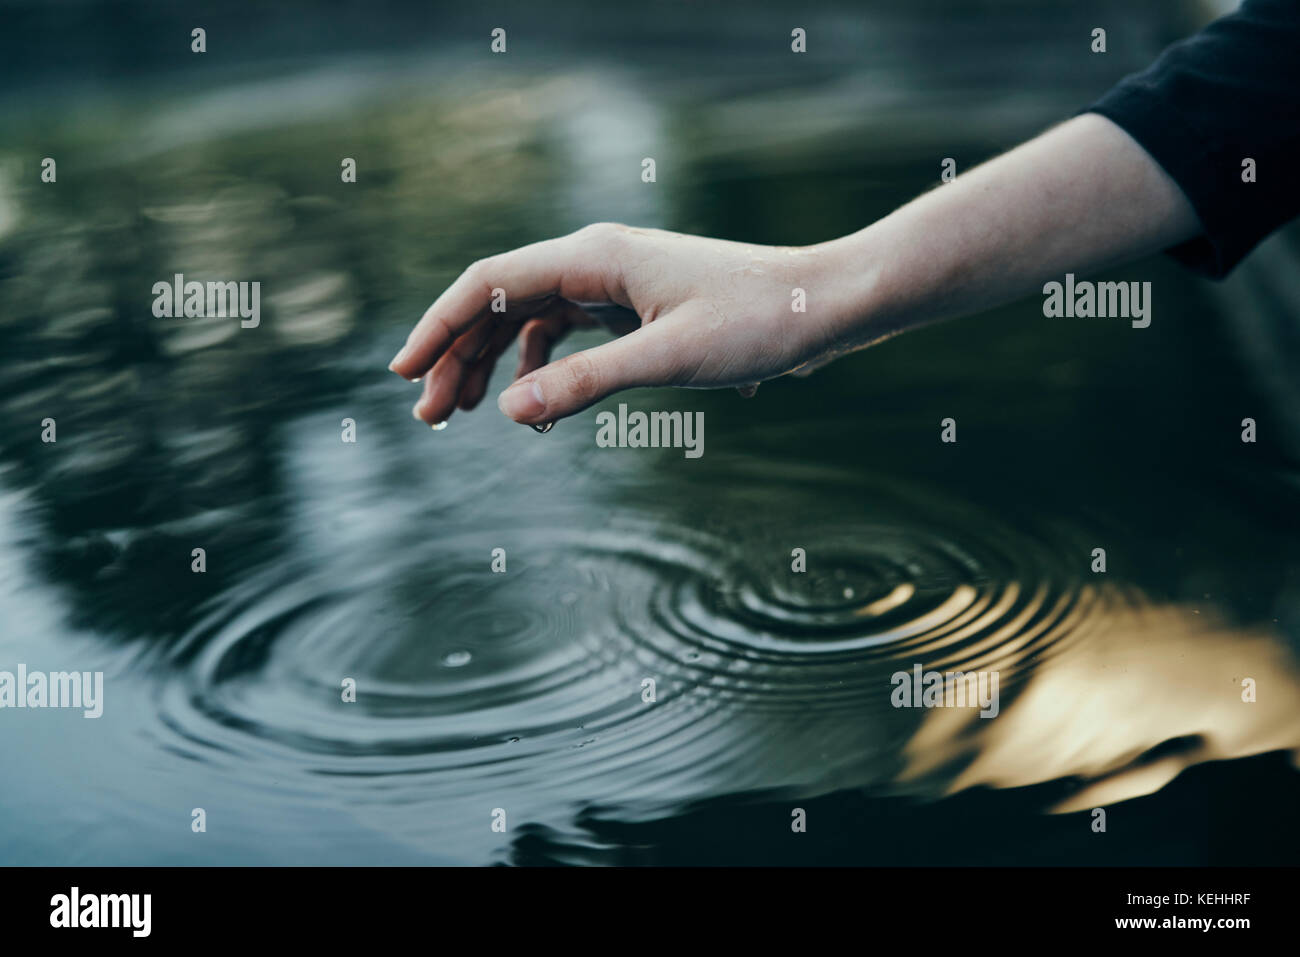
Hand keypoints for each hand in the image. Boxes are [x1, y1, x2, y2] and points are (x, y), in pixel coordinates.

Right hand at [388, 223, 849, 427]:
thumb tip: (508, 410)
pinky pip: (566, 332)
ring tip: (463, 413)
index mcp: (594, 258)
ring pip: (529, 320)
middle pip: (500, 304)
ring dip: (493, 364)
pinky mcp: (635, 307)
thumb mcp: (668, 359)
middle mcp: (596, 262)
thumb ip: (586, 383)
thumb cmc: (758, 322)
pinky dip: (539, 365)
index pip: (489, 285)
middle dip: (458, 357)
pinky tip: (533, 401)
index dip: (438, 327)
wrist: (824, 305)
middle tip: (428, 417)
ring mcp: (615, 284)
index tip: (403, 373)